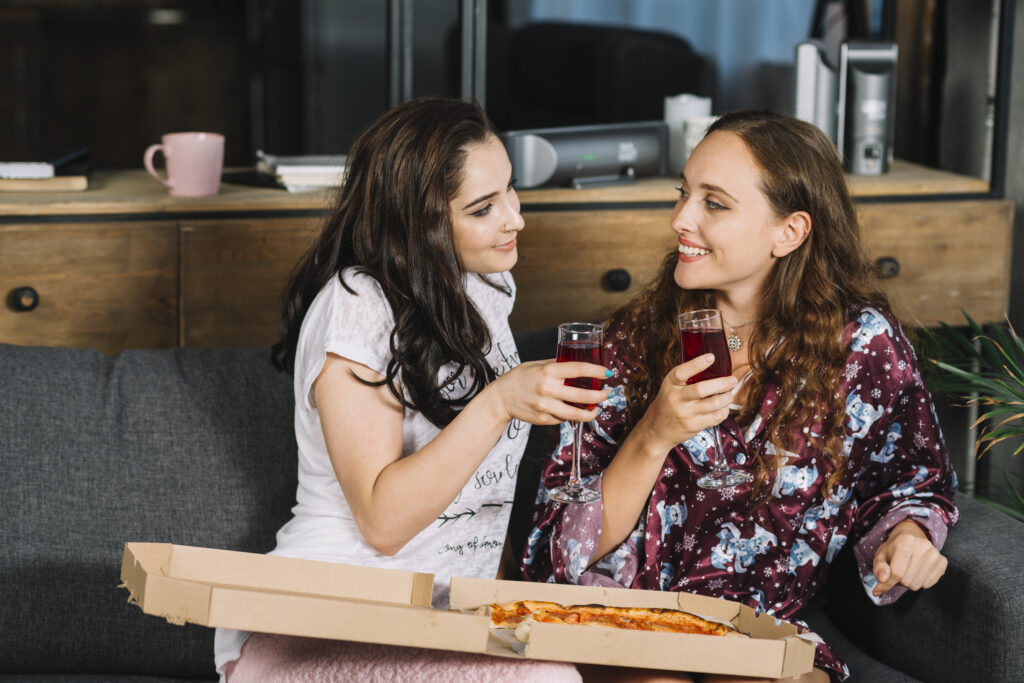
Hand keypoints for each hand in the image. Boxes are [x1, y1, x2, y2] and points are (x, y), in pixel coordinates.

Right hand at [487, 359, 609, 425]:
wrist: (500, 398)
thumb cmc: (519, 378)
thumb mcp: (537, 365)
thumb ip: (557, 364)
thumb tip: (577, 363)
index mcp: (548, 371)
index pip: (578, 369)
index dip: (596, 371)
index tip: (606, 373)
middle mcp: (548, 389)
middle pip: (582, 395)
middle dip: (599, 395)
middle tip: (607, 393)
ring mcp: (545, 406)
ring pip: (575, 414)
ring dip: (590, 412)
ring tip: (597, 409)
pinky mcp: (543, 419)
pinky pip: (563, 419)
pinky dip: (572, 416)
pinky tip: (576, 412)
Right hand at [633, 353, 736, 454]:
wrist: (656, 429)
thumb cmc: (668, 404)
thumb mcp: (670, 387)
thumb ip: (686, 378)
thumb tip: (712, 365)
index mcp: (670, 384)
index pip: (681, 372)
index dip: (697, 364)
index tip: (711, 357)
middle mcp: (676, 398)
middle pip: (702, 389)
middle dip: (722, 383)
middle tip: (732, 380)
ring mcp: (685, 413)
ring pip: (713, 403)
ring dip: (727, 398)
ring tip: (729, 394)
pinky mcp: (693, 425)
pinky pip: (715, 417)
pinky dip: (724, 411)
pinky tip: (724, 408)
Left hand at [872, 519, 947, 596]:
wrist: (910, 538)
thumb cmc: (893, 550)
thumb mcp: (881, 556)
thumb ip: (879, 568)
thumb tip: (882, 579)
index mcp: (905, 541)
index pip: (896, 572)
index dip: (887, 582)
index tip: (882, 583)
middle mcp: (923, 545)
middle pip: (907, 580)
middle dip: (899, 580)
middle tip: (898, 571)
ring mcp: (935, 553)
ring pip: (917, 584)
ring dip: (909, 582)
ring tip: (907, 570)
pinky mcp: (943, 561)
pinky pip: (928, 584)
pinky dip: (920, 582)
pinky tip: (918, 571)